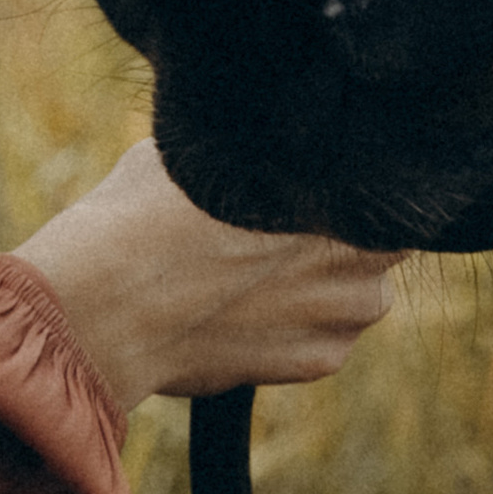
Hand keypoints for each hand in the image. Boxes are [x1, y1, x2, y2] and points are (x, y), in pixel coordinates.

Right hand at [16, 140, 401, 410]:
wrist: (107, 308)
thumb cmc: (143, 214)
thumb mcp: (204, 150)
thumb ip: (257, 151)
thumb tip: (261, 134)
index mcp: (337, 178)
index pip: (385, 172)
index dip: (351, 180)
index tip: (316, 184)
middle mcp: (361, 244)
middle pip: (381, 234)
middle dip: (345, 234)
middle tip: (287, 231)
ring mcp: (346, 307)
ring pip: (364, 290)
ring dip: (332, 284)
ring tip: (264, 276)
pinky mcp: (321, 359)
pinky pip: (333, 336)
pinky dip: (303, 328)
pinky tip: (251, 314)